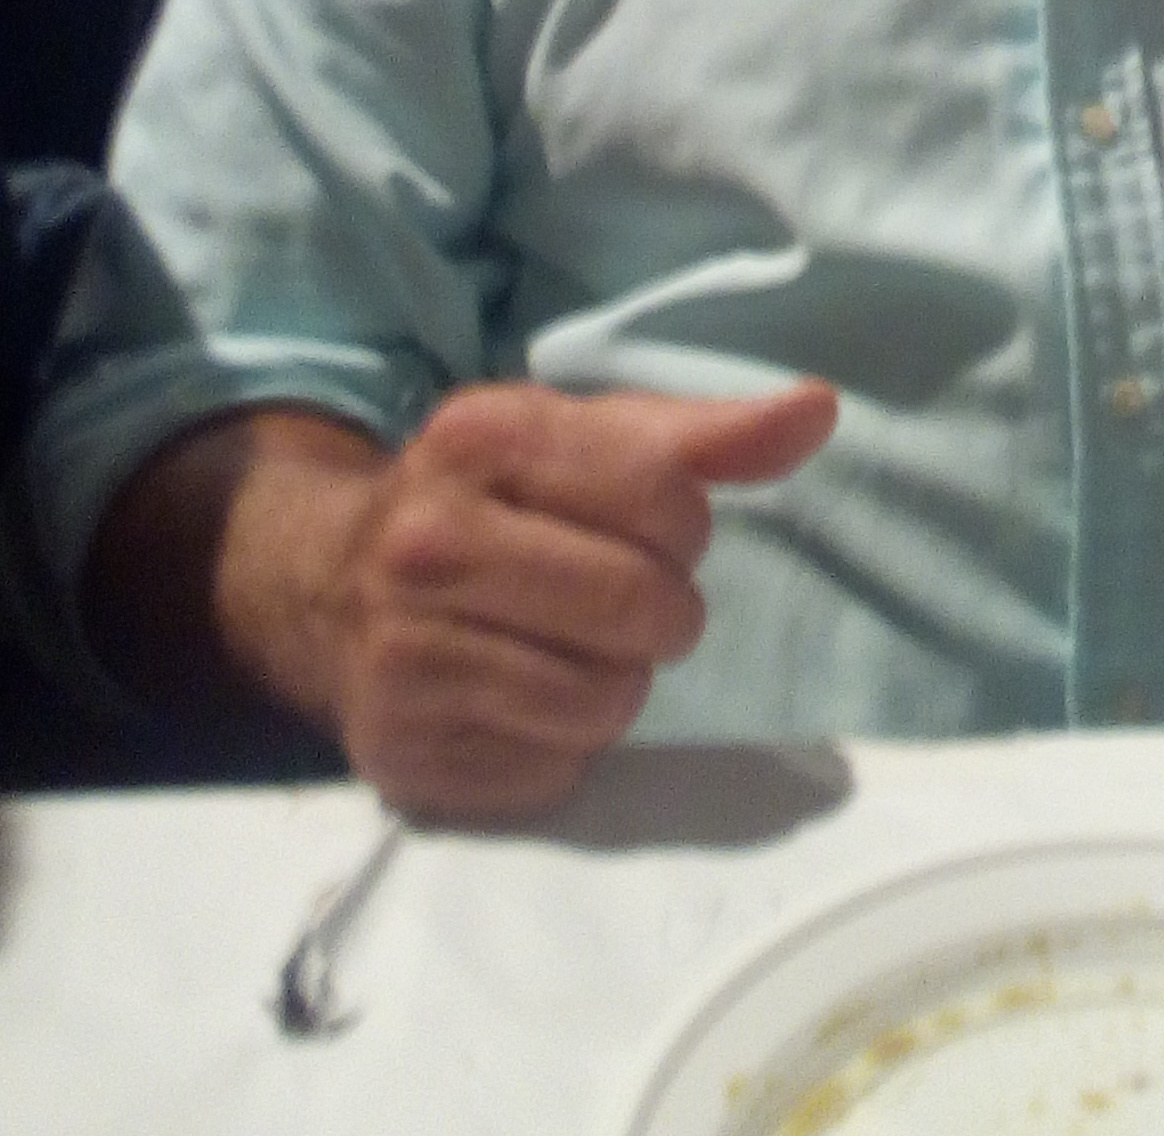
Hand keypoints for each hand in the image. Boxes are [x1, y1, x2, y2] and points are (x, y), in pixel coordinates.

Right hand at [316, 380, 836, 816]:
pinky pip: (553, 771)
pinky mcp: (403, 754)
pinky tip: (519, 700)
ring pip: (606, 700)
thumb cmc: (494, 501)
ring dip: (617, 685)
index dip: (683, 523)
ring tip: (573, 650)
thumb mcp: (586, 440)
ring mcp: (405, 654)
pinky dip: (559, 744)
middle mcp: (428, 542)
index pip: (664, 494)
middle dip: (661, 610)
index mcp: (482, 436)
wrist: (327, 587)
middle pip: (641, 604)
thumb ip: (707, 433)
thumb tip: (816, 411)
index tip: (655, 528)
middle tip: (623, 602)